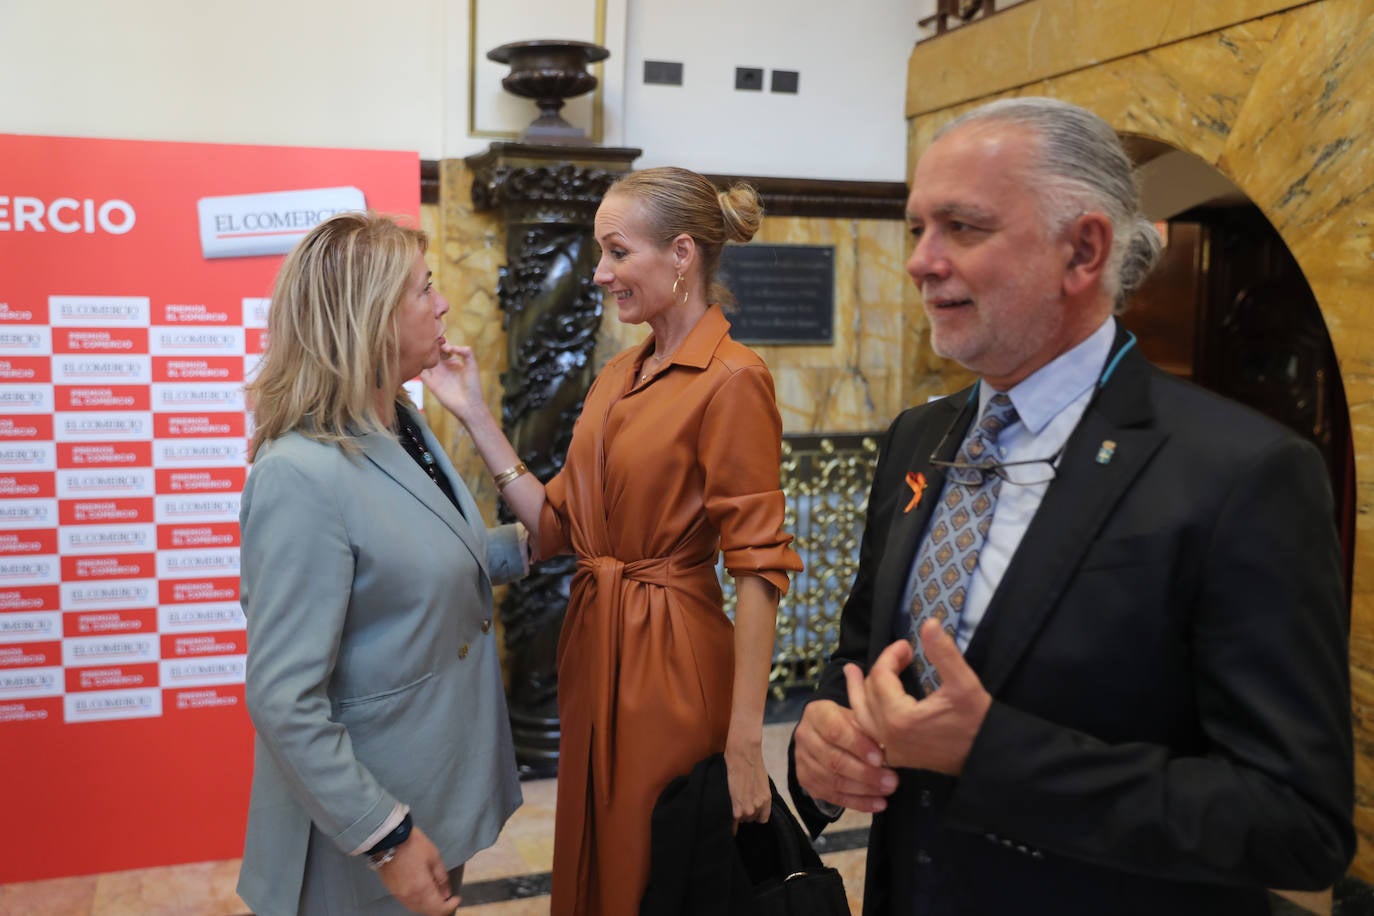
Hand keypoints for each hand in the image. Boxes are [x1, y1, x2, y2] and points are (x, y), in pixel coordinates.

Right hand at [375, 826, 460, 915]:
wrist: (388, 839)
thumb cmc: (412, 845)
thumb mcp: (434, 857)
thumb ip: (442, 877)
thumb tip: (446, 893)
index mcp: (421, 889)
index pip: (439, 909)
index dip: (450, 906)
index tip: (456, 898)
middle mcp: (409, 896)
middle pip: (428, 911)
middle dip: (440, 906)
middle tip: (447, 895)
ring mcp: (399, 895)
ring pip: (417, 908)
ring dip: (429, 904)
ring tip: (435, 891)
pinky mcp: (392, 891)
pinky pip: (408, 902)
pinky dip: (418, 901)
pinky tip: (423, 890)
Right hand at [421, 343, 486, 424]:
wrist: (469, 405)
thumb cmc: (473, 386)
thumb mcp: (472, 365)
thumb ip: (465, 352)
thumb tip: (450, 346)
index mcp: (454, 362)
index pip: (444, 348)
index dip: (442, 342)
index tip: (441, 339)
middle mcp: (444, 368)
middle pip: (434, 353)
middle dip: (431, 346)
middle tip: (429, 341)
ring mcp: (436, 375)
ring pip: (426, 361)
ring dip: (423, 355)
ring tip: (424, 348)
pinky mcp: (431, 384)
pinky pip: (421, 373)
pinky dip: (418, 367)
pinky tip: (419, 360)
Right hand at [724, 738, 770, 830]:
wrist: (744, 754)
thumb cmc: (751, 762)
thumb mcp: (761, 782)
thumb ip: (758, 795)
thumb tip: (751, 800)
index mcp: (766, 800)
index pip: (762, 819)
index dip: (754, 815)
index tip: (748, 811)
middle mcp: (759, 806)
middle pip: (749, 819)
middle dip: (744, 813)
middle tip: (738, 802)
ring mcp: (747, 809)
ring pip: (740, 819)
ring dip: (736, 813)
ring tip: (731, 802)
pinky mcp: (736, 809)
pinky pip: (733, 823)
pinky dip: (730, 823)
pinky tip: (726, 820)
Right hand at [793, 698, 896, 813]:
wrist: (821, 733)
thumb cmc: (845, 722)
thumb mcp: (855, 716)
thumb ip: (867, 729)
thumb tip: (889, 748)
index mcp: (817, 714)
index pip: (835, 731)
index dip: (858, 746)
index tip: (880, 758)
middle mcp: (805, 737)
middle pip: (834, 760)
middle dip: (865, 773)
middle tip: (891, 780)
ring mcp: (802, 761)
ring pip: (834, 781)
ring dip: (864, 790)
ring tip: (887, 791)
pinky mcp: (807, 781)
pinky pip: (833, 797)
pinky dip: (858, 802)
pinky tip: (878, 803)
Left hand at [845, 621, 992, 774]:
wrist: (987, 757)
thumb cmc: (977, 721)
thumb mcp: (964, 684)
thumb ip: (944, 653)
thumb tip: (929, 623)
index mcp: (899, 718)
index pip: (881, 676)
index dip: (891, 655)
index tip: (907, 645)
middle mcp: (887, 736)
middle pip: (869, 694)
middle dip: (880, 668)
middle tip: (897, 654)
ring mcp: (889, 750)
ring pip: (861, 715)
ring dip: (857, 690)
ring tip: (850, 671)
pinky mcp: (896, 757)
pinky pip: (868, 733)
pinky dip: (862, 713)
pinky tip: (863, 703)